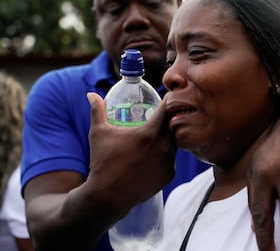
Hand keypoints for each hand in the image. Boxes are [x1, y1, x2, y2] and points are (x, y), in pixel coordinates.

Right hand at [87, 92, 175, 207]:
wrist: (108, 197)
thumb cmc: (103, 162)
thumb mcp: (99, 133)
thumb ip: (97, 111)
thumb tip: (91, 94)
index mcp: (150, 134)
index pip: (168, 109)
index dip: (168, 100)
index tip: (167, 96)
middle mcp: (164, 147)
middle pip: (175, 125)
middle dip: (170, 118)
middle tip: (163, 114)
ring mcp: (169, 163)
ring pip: (175, 142)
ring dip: (168, 136)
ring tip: (158, 132)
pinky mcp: (169, 175)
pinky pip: (171, 158)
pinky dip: (166, 153)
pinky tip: (155, 152)